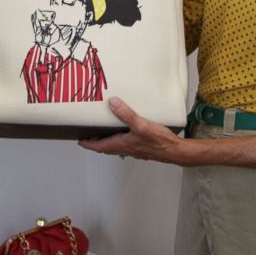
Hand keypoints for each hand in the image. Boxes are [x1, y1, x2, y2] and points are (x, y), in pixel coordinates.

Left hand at [78, 97, 195, 164]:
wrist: (175, 151)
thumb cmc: (158, 141)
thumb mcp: (140, 124)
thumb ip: (126, 114)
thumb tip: (112, 103)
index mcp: (122, 144)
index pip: (100, 146)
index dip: (89, 144)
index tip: (80, 141)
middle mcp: (126, 149)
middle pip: (106, 147)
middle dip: (96, 143)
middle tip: (88, 138)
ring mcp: (134, 150)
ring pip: (116, 147)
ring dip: (108, 142)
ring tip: (104, 134)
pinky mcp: (142, 148)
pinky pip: (126, 145)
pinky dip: (120, 141)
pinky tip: (125, 134)